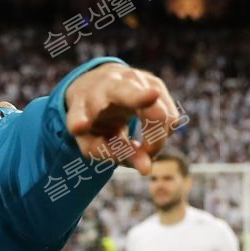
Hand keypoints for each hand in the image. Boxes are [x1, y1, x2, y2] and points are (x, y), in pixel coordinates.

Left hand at [64, 64, 178, 174]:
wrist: (98, 87)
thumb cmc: (93, 123)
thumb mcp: (94, 144)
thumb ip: (115, 155)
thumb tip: (147, 169)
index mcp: (81, 106)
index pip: (79, 113)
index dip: (79, 123)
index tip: (79, 128)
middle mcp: (106, 87)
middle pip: (125, 92)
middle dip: (139, 96)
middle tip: (152, 96)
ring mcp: (134, 81)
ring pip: (159, 113)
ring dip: (157, 140)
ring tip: (145, 150)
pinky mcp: (154, 83)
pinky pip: (170, 116)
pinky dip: (164, 133)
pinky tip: (150, 132)